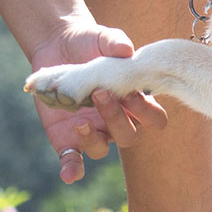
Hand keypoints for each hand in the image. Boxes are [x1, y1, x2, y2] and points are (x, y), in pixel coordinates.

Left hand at [28, 17, 166, 182]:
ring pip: (101, 149)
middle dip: (116, 118)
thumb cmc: (91, 42)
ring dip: (93, 139)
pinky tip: (68, 174)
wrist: (58, 45)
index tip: (132, 93)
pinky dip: (71, 169)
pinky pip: (73, 160)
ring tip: (80, 120)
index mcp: (133, 101)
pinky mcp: (66, 138)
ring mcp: (92, 131)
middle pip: (127, 136)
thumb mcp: (103, 37)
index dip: (146, 112)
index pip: (153, 118)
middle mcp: (116, 120)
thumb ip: (116, 42)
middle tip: (100, 93)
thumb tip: (127, 50)